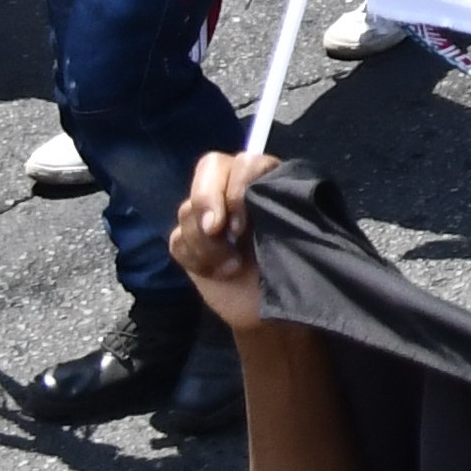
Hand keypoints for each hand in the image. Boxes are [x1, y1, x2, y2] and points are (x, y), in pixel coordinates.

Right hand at [167, 151, 277, 337]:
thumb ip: (275, 208)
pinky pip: (177, 240)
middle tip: (217, 230)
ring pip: (188, 209)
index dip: (238, 187)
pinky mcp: (190, 243)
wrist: (271, 309)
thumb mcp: (293, 234)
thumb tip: (250, 201)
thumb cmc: (291, 268)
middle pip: (209, 167)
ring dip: (206, 243)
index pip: (245, 161)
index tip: (244, 225)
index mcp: (267, 181)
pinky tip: (217, 274)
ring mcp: (210, 216)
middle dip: (208, 199)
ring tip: (231, 267)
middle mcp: (235, 190)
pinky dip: (195, 259)